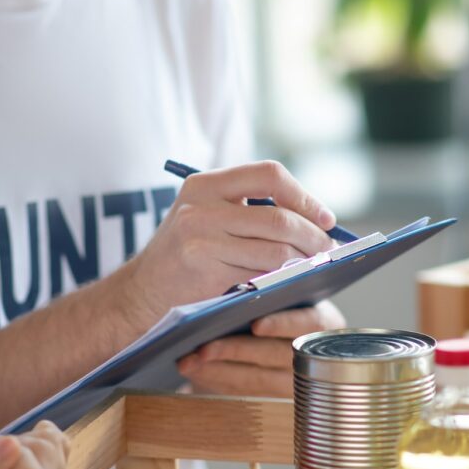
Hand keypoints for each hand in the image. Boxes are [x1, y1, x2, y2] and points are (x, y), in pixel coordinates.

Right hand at [121, 161, 337, 326]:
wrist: (140, 294)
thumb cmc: (184, 258)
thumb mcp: (205, 219)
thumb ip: (246, 211)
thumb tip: (313, 219)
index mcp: (205, 184)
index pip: (269, 174)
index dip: (303, 195)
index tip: (326, 217)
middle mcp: (201, 204)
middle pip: (278, 215)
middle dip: (313, 234)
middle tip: (328, 250)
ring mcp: (200, 234)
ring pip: (275, 246)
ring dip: (303, 260)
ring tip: (314, 268)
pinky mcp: (204, 266)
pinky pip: (260, 271)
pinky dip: (283, 278)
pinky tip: (290, 282)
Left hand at [176, 300, 346, 395]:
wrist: (275, 334)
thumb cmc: (277, 305)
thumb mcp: (281, 297)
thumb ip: (269, 294)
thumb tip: (237, 293)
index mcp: (322, 322)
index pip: (310, 323)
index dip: (283, 324)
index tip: (256, 324)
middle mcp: (312, 354)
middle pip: (275, 355)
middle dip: (235, 350)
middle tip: (203, 347)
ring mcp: (293, 380)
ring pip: (255, 379)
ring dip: (217, 369)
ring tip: (188, 360)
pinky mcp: (270, 396)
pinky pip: (242, 390)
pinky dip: (215, 379)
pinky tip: (193, 370)